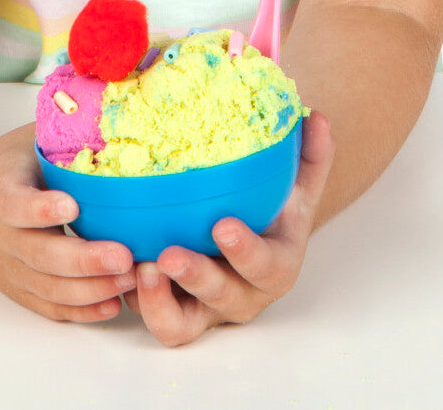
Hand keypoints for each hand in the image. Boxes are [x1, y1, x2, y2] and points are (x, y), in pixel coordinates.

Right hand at [0, 121, 136, 322]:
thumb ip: (62, 128)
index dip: (40, 208)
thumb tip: (111, 97)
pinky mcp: (19, 288)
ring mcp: (9, 267)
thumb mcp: (26, 138)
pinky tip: (112, 305)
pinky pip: (49, 307)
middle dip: (83, 260)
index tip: (72, 205)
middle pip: (40, 256)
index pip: (15, 204)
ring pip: (49, 288)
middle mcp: (1, 237)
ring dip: (91, 289)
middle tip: (124, 256)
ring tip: (131, 279)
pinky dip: (80, 310)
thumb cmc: (4, 165)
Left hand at [124, 111, 333, 346]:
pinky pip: (155, 320)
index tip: (223, 226)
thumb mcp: (295, 190)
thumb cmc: (272, 216)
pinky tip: (124, 269)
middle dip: (196, 277)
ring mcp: (206, 311)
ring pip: (182, 324)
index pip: (266, 266)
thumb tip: (318, 117)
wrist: (250, 249)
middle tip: (169, 254)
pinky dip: (139, 301)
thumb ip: (311, 157)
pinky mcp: (174, 316)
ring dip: (158, 302)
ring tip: (141, 267)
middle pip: (222, 297)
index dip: (245, 252)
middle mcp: (241, 296)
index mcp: (275, 266)